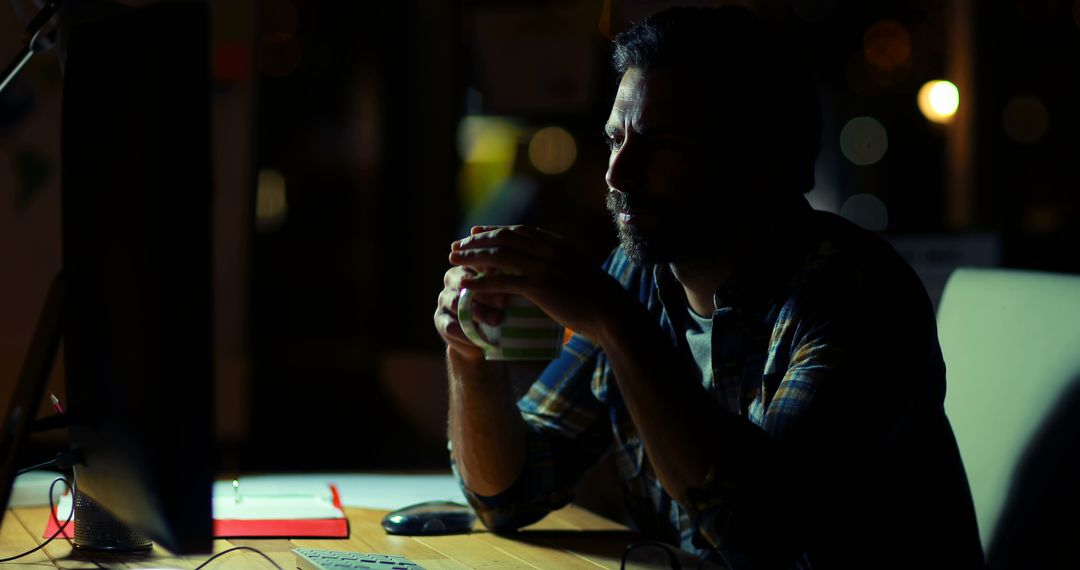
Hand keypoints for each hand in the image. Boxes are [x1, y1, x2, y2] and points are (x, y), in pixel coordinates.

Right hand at [434, 235, 510, 360]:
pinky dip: (466, 332)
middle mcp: (454, 279)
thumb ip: (516, 278)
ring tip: (498, 321)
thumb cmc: (504, 306)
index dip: (494, 270)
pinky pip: (449, 324)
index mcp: (471, 264)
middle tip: (505, 302)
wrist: (485, 337)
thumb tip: (539, 268)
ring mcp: (445, 298)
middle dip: (486, 291)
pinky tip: (481, 338)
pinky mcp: (440, 320)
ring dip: (478, 312)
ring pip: (456, 302)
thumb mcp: (512, 291)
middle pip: (464, 280)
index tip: (514, 277)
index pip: (478, 261)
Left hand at [448, 225, 630, 343]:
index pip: (519, 230)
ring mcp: (544, 266)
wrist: (612, 314)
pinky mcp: (539, 286)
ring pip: (498, 255)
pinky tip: (466, 286)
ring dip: (472, 256)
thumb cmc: (599, 301)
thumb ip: (561, 267)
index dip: (493, 230)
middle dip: (476, 241)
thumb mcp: (578, 274)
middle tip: (456, 246)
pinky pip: (502, 281)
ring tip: (452, 260)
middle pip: (503, 238)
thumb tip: (547, 272)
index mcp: (558, 244)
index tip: (475, 232)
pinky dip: (480, 282)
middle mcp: (549, 249)